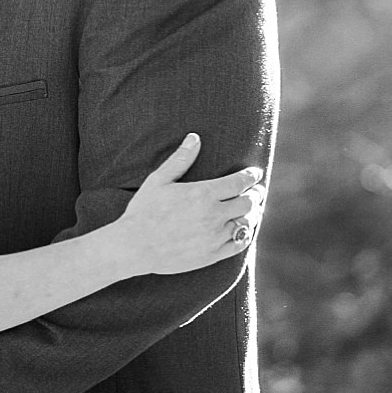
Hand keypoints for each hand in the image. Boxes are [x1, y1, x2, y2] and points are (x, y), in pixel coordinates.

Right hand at [118, 133, 265, 275]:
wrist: (134, 247)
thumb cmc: (144, 210)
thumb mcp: (159, 180)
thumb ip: (180, 159)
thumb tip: (195, 137)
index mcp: (203, 194)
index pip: (239, 182)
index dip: (251, 176)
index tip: (255, 174)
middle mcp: (213, 215)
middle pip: (248, 202)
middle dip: (256, 194)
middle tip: (257, 191)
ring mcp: (214, 237)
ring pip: (247, 223)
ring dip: (253, 213)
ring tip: (253, 209)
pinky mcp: (212, 255)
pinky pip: (239, 244)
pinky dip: (246, 234)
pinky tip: (244, 229)